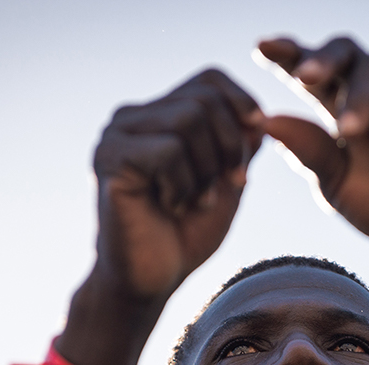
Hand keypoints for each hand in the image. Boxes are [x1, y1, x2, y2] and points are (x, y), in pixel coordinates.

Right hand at [93, 69, 263, 297]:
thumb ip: (242, 145)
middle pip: (204, 98)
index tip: (258, 139)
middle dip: (231, 144)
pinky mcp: (109, 158)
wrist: (150, 280)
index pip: (209, 78)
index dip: (242, 102)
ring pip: (188, 120)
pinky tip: (172, 207)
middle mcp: (133, 117)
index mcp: (160, 115)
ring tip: (196, 201)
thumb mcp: (227, 182)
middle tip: (231, 183)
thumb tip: (260, 114)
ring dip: (206, 169)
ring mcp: (116, 135)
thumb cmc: (186, 234)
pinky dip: (184, 183)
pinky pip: (168, 149)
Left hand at [258, 36, 368, 250]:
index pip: (310, 72)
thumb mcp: (339, 186)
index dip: (288, 55)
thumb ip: (308, 153)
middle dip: (323, 59)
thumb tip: (266, 120)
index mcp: (340, 107)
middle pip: (345, 53)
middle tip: (305, 76)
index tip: (261, 48)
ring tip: (351, 130)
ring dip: (361, 96)